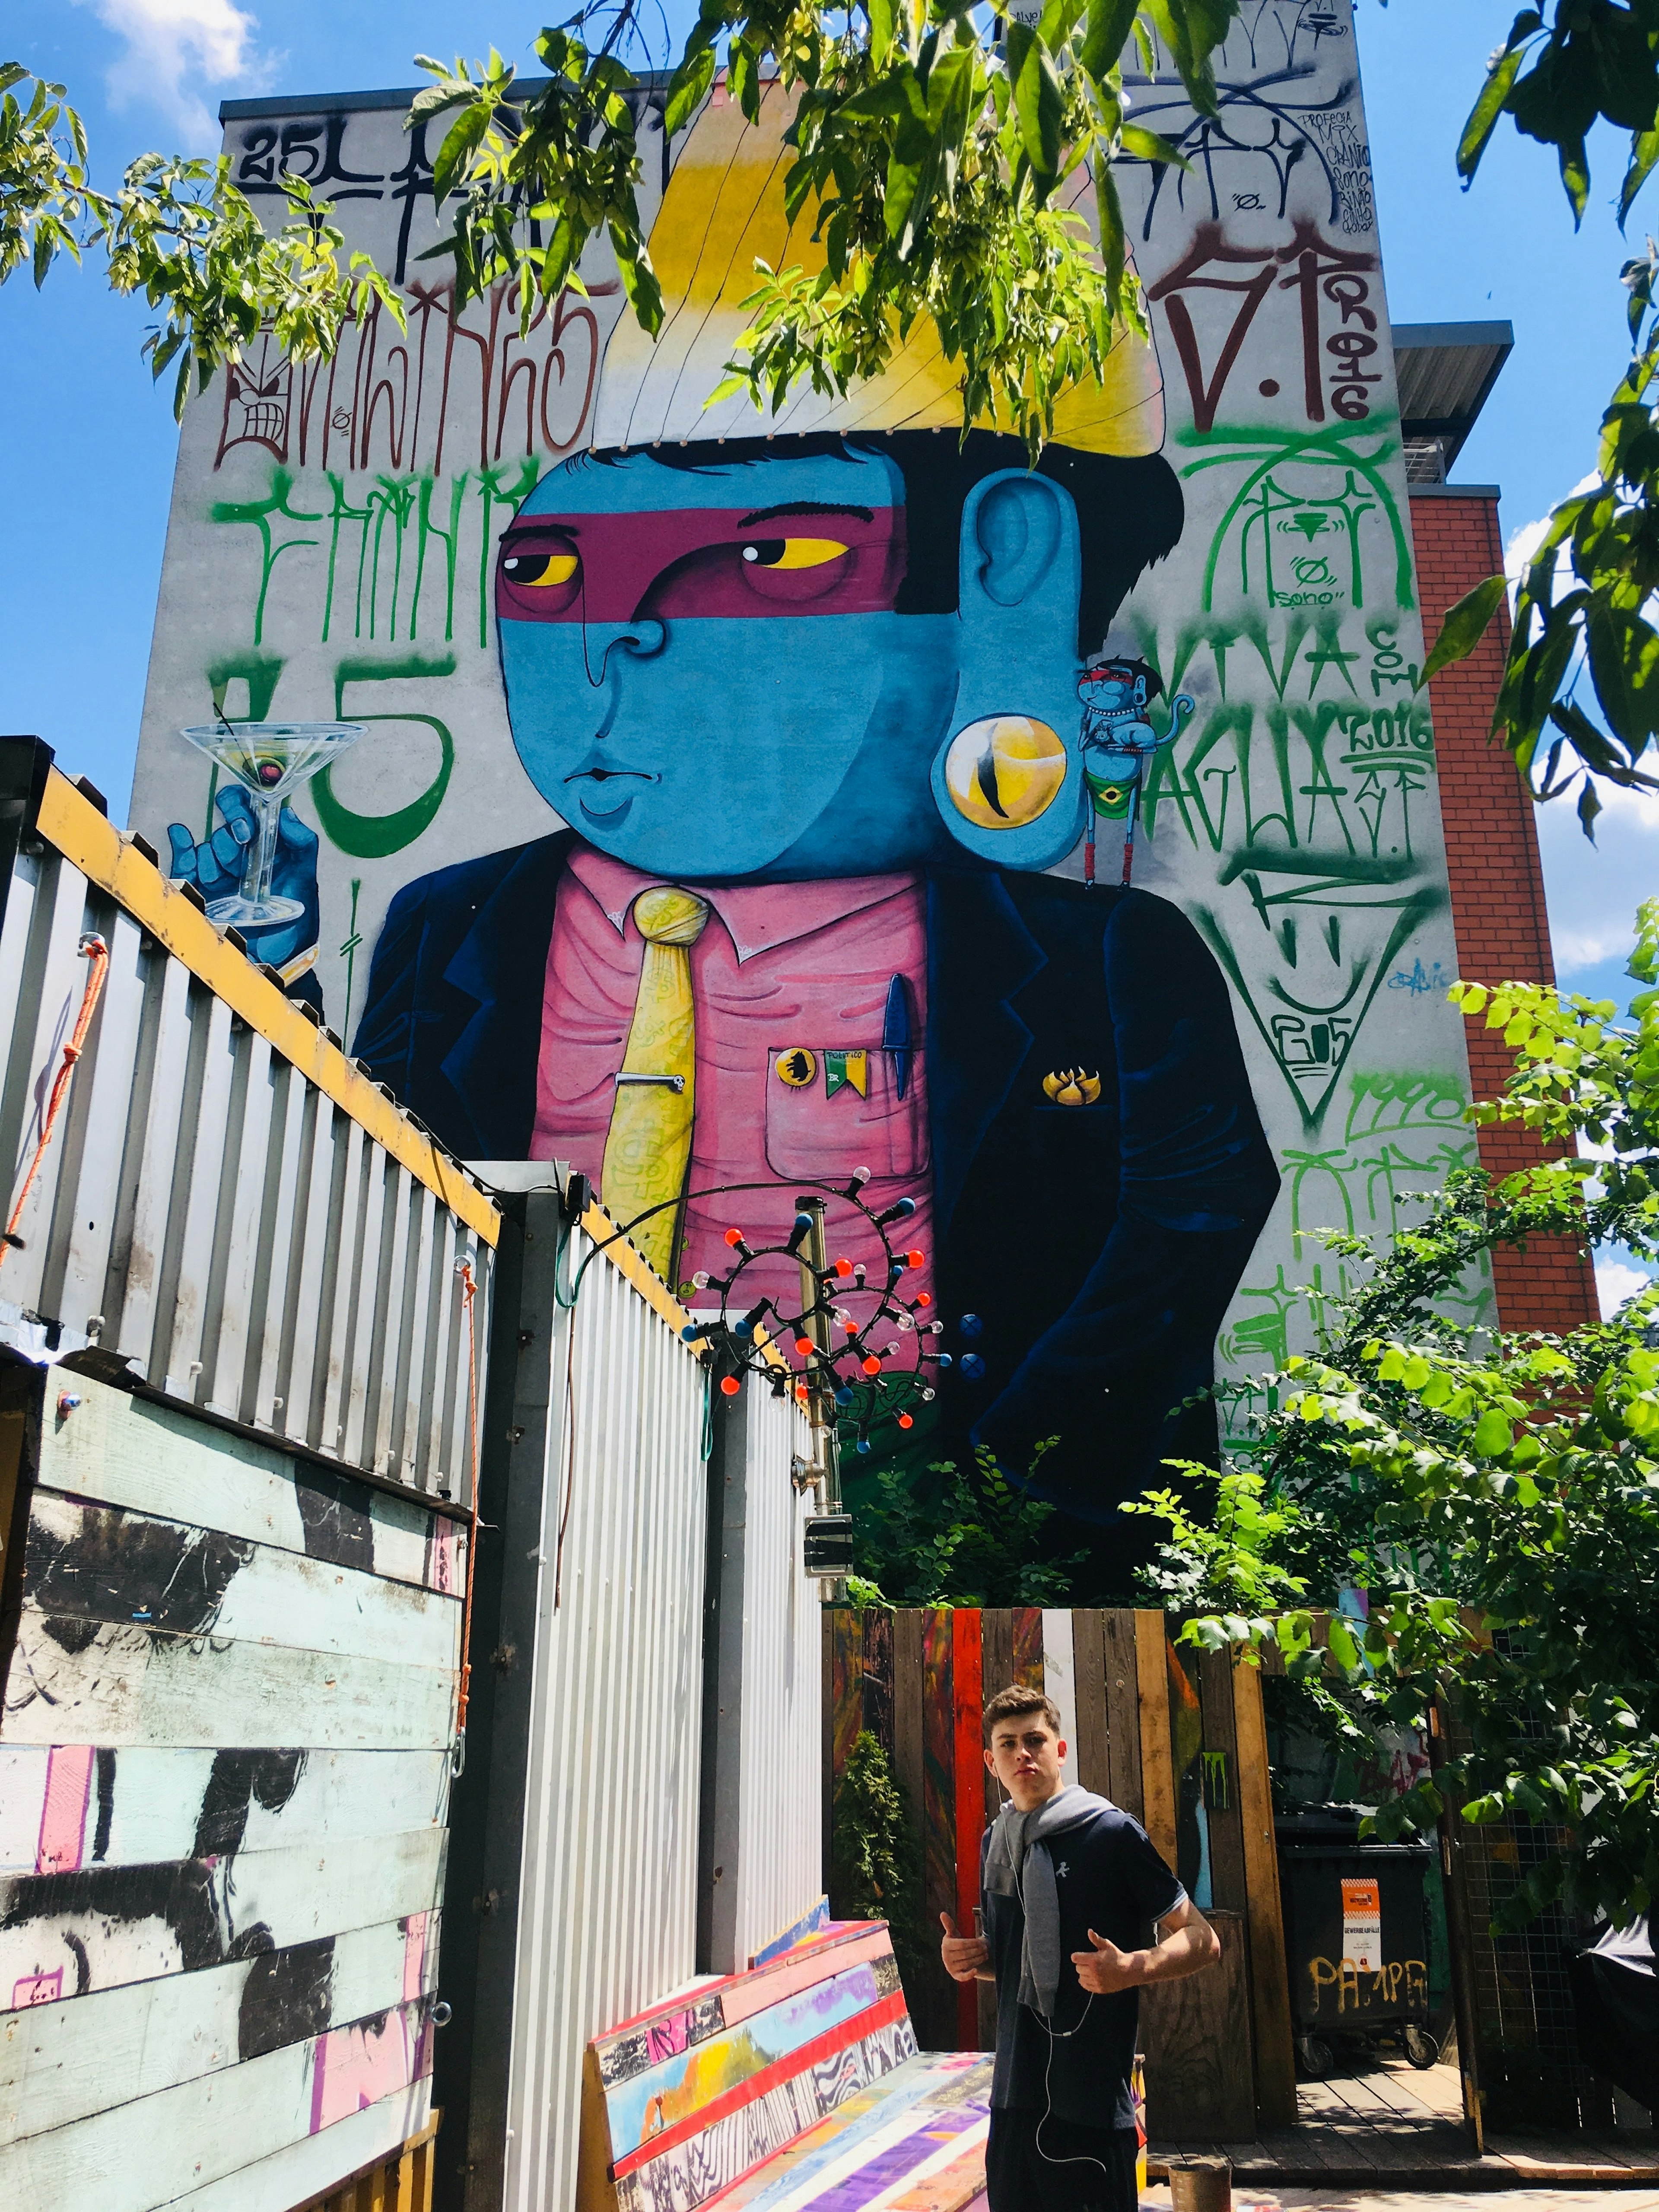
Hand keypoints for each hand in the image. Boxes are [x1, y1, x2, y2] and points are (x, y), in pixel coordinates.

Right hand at [168, 785, 319, 970]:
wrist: (275, 959)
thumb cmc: (294, 921)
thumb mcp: (305, 881)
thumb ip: (303, 844)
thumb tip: (288, 813)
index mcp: (265, 848)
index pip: (248, 810)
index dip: (243, 808)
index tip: (248, 827)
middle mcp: (240, 856)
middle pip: (224, 827)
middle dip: (230, 834)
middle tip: (241, 842)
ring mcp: (218, 872)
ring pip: (207, 848)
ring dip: (215, 858)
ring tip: (226, 881)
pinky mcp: (198, 888)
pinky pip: (184, 859)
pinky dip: (182, 844)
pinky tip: (183, 835)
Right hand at [940, 1912, 989, 1983]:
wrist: (956, 1957)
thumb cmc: (956, 1942)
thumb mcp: (953, 1933)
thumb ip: (949, 1924)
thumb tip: (942, 1913)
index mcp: (945, 1945)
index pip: (962, 1944)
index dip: (973, 1943)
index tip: (982, 1941)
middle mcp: (946, 1957)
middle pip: (966, 1954)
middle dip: (977, 1951)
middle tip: (986, 1948)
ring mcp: (950, 1967)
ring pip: (967, 1963)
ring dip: (978, 1959)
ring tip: (985, 1954)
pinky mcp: (955, 1976)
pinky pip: (962, 1977)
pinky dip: (969, 1975)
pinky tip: (976, 1970)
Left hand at [1071, 1929, 1144, 1993]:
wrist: (1128, 1971)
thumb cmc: (1116, 1956)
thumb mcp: (1107, 1945)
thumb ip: (1096, 1939)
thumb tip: (1089, 1931)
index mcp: (1094, 1960)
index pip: (1075, 1958)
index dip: (1077, 1956)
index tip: (1080, 1956)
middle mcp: (1094, 1972)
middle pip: (1077, 1968)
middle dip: (1081, 1964)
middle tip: (1089, 1962)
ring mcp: (1097, 1981)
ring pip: (1080, 1977)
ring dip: (1084, 1973)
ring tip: (1091, 1970)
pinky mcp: (1099, 1989)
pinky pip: (1085, 1986)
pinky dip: (1086, 1982)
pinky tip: (1091, 1977)